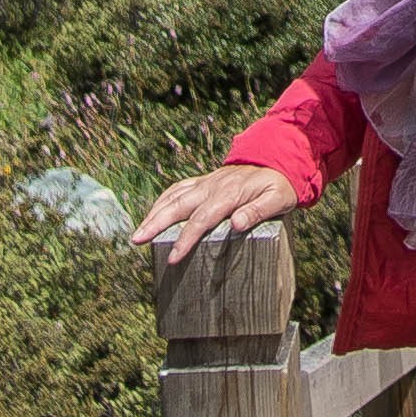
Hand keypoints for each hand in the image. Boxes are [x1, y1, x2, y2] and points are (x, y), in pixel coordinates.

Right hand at [131, 158, 307, 259]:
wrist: (278, 159)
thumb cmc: (279, 185)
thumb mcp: (278, 199)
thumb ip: (258, 211)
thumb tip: (237, 224)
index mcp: (229, 193)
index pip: (202, 219)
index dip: (186, 239)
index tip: (173, 257)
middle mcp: (212, 186)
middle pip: (178, 206)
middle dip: (156, 224)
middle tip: (137, 241)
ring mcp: (205, 182)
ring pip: (173, 196)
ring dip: (153, 213)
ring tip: (138, 233)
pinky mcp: (203, 181)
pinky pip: (178, 189)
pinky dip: (162, 200)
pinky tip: (153, 213)